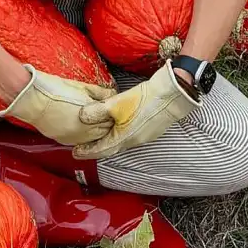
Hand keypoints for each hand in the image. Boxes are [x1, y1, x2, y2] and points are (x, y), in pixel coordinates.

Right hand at [2, 67, 115, 145]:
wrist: (31, 99)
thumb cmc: (53, 90)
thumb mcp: (81, 87)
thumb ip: (100, 93)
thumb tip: (112, 95)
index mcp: (90, 116)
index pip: (110, 120)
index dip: (112, 114)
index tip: (113, 109)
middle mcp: (83, 131)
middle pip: (104, 132)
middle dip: (106, 123)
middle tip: (107, 115)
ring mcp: (73, 138)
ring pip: (93, 140)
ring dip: (96, 132)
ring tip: (94, 121)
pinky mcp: (63, 141)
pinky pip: (80, 142)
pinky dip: (85, 136)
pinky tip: (83, 127)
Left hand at [72, 62, 198, 160]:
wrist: (172, 94)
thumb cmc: (144, 99)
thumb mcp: (116, 103)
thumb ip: (97, 111)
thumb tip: (81, 116)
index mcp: (123, 138)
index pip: (101, 150)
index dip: (87, 151)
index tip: (75, 152)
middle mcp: (133, 141)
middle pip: (111, 147)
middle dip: (96, 147)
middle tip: (83, 145)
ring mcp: (143, 136)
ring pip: (121, 141)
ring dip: (108, 140)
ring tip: (98, 135)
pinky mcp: (150, 128)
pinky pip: (130, 135)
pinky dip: (120, 133)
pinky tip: (117, 125)